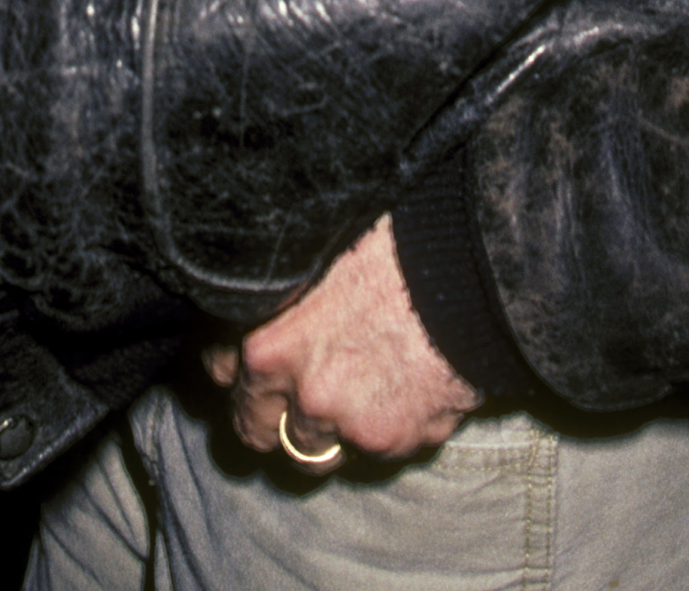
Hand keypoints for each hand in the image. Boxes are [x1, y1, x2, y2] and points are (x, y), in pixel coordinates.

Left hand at [200, 216, 481, 464]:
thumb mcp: (313, 249)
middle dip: (268, 415)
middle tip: (290, 392)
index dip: (235, 361)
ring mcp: (347, 424)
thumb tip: (267, 279)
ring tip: (351, 393)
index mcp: (265, 339)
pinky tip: (403, 386)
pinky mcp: (395, 442)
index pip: (220, 369)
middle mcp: (299, 391)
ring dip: (325, 430)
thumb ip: (283, 286)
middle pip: (256, 429)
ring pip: (314, 451)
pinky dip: (385, 426)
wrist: (467, 265)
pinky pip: (376, 449)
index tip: (252, 357)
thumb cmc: (391, 237)